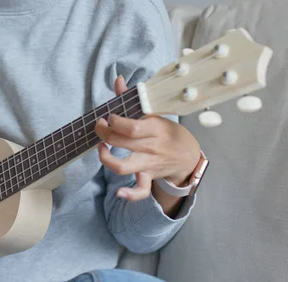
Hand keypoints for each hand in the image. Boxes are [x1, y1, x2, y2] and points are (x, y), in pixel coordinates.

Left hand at [95, 76, 200, 201]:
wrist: (188, 156)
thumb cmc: (168, 132)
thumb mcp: (155, 113)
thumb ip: (132, 99)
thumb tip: (117, 80)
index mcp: (154, 128)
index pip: (131, 127)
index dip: (114, 121)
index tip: (108, 116)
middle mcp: (150, 147)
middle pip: (121, 142)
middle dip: (103, 133)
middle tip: (99, 126)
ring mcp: (148, 164)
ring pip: (123, 167)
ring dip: (106, 159)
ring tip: (101, 147)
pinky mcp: (147, 177)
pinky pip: (141, 191)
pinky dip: (130, 194)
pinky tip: (118, 192)